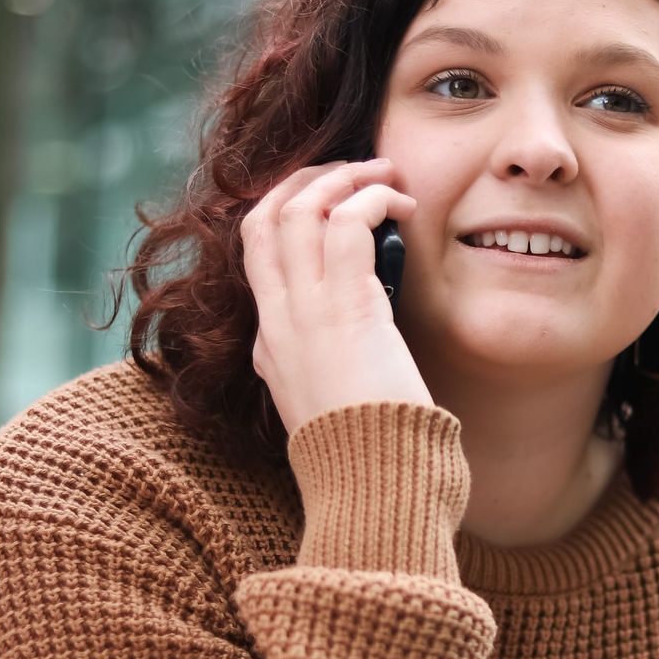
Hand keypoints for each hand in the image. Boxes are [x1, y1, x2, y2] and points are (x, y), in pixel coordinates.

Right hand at [242, 158, 432, 443]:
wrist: (374, 487)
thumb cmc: (370, 458)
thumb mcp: (335, 412)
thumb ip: (332, 376)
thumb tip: (361, 352)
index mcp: (271, 348)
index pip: (256, 259)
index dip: (287, 216)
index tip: (329, 202)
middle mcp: (277, 323)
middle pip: (261, 220)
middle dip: (304, 181)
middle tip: (352, 172)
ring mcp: (303, 313)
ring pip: (295, 210)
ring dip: (341, 178)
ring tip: (383, 174)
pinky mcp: (345, 307)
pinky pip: (346, 223)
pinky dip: (372, 198)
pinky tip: (401, 204)